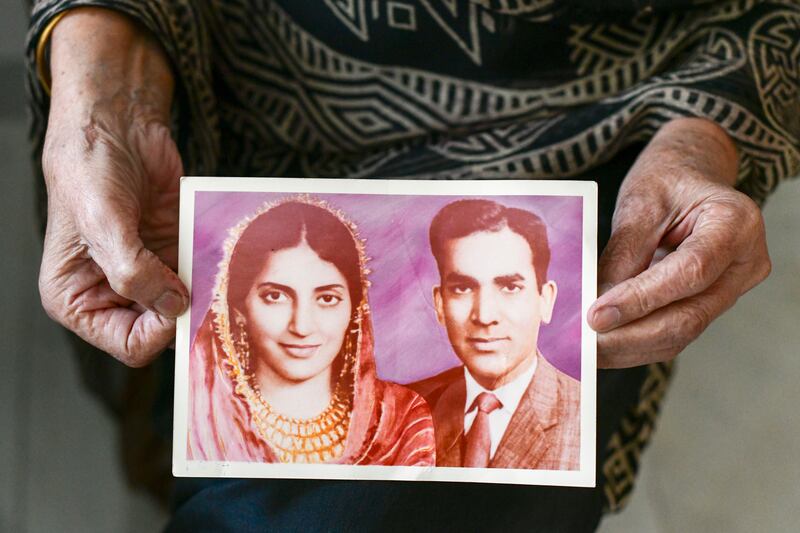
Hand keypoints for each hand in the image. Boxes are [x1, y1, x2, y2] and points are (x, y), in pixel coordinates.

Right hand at [38, 8, 187, 366]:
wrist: (116, 125)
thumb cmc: (90, 169)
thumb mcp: (102, 223)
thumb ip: (132, 272)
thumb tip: (172, 307)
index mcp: (78, 299)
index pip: (129, 344)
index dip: (159, 331)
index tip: (179, 302)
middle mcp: (112, 293)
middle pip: (161, 329)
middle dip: (187, 314)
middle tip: (211, 293)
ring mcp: (147, 274)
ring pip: (186, 304)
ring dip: (204, 291)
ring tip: (217, 271)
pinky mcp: (171, 252)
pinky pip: (199, 275)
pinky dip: (213, 269)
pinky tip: (221, 255)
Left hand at [588, 118, 770, 367]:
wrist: (689, 176)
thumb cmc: (666, 181)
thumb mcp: (641, 203)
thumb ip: (623, 254)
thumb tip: (596, 305)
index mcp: (736, 223)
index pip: (689, 273)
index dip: (640, 299)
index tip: (596, 316)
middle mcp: (746, 262)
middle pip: (689, 315)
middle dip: (631, 335)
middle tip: (584, 344)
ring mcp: (733, 288)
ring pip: (681, 333)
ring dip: (630, 347)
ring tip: (586, 350)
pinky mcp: (712, 304)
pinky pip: (675, 333)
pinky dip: (637, 342)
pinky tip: (604, 344)